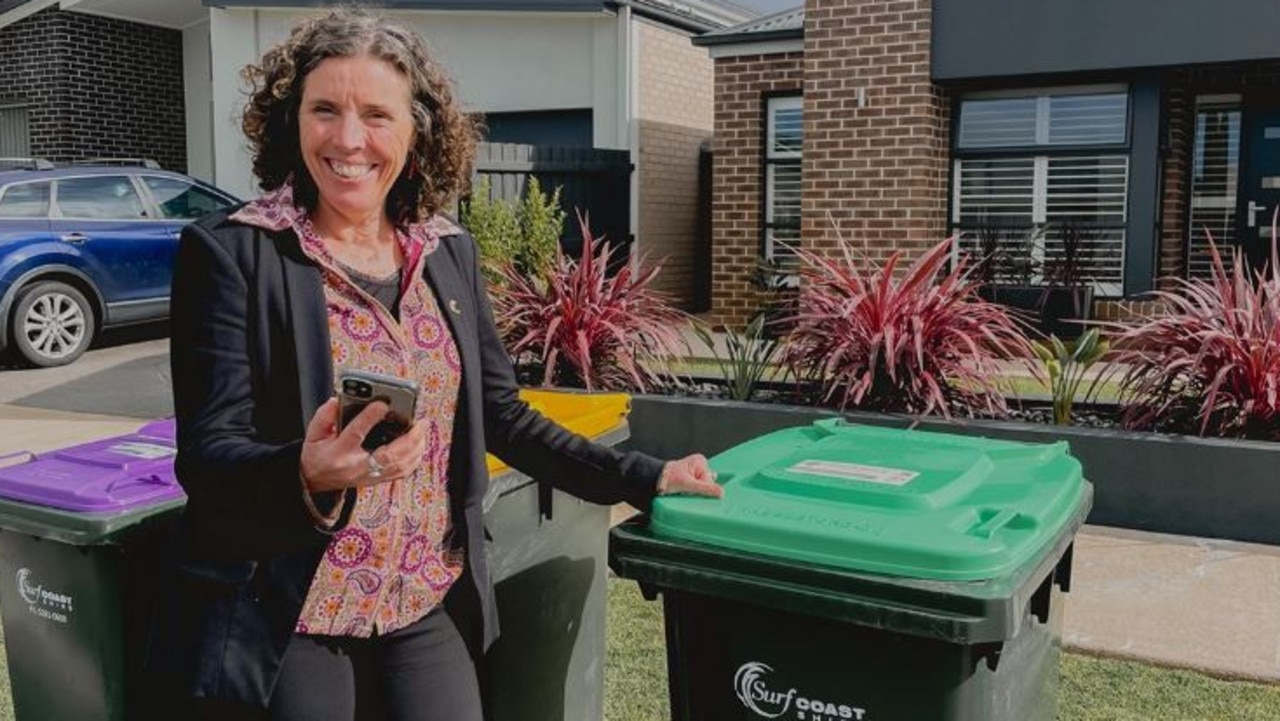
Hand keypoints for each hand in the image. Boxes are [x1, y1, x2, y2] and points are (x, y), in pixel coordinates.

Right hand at [299, 398, 426, 492]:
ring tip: (422, 430)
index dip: (370, 417)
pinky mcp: (377, 480)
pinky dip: (414, 459)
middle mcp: (357, 466)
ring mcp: (369, 475)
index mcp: (339, 452)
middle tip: (420, 421)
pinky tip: (419, 446)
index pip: (356, 433)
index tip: (383, 404)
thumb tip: (338, 401)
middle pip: (388, 454)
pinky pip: (401, 473)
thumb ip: (324, 416)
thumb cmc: (317, 456)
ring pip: (399, 465)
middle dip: (408, 437)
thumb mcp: (313, 434)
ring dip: (416, 447)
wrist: (316, 482)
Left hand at [657, 454, 722, 498]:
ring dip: (694, 493)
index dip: (700, 489)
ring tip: (683, 490)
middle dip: (697, 491)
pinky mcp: (694, 479)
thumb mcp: (687, 485)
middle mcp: (700, 465)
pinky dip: (694, 493)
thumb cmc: (668, 479)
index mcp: (700, 461)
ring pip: (703, 489)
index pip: (709, 481)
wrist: (655, 480)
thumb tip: (721, 493)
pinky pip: (700, 489)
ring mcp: (697, 472)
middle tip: (685, 491)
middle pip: (707, 485)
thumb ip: (705, 488)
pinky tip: (686, 491)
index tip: (689, 490)